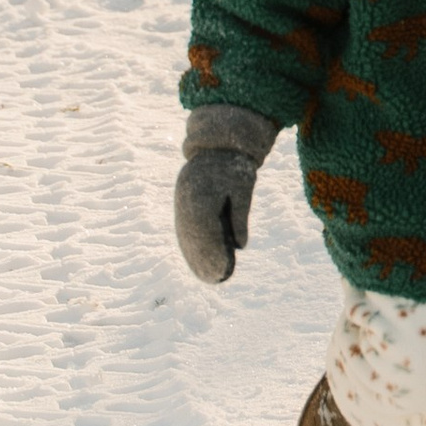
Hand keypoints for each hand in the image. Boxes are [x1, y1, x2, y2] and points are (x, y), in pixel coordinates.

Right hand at [173, 106, 277, 282]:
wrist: (216, 144)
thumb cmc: (235, 166)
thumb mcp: (243, 187)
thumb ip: (240, 215)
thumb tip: (240, 245)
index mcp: (203, 193)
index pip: (208, 231)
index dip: (215, 254)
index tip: (226, 271)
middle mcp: (188, 199)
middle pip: (195, 237)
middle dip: (206, 261)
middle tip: (219, 280)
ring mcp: (182, 202)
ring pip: (187, 235)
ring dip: (196, 258)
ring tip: (209, 277)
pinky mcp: (182, 203)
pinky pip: (185, 229)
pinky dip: (192, 246)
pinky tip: (199, 261)